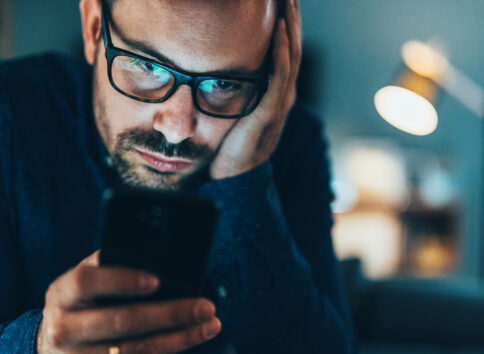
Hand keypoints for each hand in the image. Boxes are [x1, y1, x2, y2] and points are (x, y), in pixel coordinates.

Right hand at [36, 250, 220, 353]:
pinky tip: (187, 340)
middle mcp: (64, 329)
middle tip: (205, 306)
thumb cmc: (77, 305)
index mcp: (62, 294)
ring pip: (136, 351)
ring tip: (209, 326)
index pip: (87, 282)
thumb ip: (109, 264)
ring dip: (179, 339)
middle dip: (171, 314)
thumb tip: (156, 254)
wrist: (48, 352)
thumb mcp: (82, 280)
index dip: (122, 280)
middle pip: (122, 321)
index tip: (156, 280)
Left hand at [209, 0, 301, 179]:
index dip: (286, 24)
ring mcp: (279, 103)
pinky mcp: (269, 112)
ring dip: (290, 26)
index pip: (285, 51)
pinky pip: (279, 77)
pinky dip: (281, 52)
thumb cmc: (230, 144)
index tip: (280, 0)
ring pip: (291, 57)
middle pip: (292, 47)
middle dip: (292, 17)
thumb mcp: (236, 110)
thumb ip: (238, 89)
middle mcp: (282, 95)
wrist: (232, 177)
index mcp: (275, 93)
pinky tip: (279, 30)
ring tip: (288, 0)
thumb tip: (220, 67)